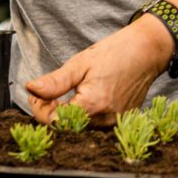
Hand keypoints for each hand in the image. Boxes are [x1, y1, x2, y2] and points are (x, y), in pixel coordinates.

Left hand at [25, 14, 173, 125]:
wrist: (147, 50)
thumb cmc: (115, 52)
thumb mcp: (80, 63)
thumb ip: (55, 82)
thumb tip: (30, 89)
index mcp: (92, 105)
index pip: (55, 122)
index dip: (40, 110)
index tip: (36, 95)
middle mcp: (105, 119)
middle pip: (68, 126)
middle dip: (52, 111)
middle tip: (47, 93)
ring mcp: (115, 122)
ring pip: (81, 126)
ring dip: (69, 113)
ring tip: (67, 92)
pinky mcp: (121, 120)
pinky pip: (96, 123)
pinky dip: (85, 113)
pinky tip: (84, 96)